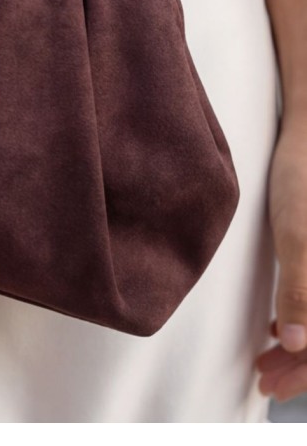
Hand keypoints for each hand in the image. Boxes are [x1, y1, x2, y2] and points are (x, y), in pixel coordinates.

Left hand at [255, 109, 306, 401]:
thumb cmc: (303, 180)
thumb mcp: (296, 235)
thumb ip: (301, 292)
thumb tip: (297, 345)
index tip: (272, 385)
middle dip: (303, 364)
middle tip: (263, 378)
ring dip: (303, 347)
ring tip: (265, 358)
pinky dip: (306, 320)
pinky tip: (279, 327)